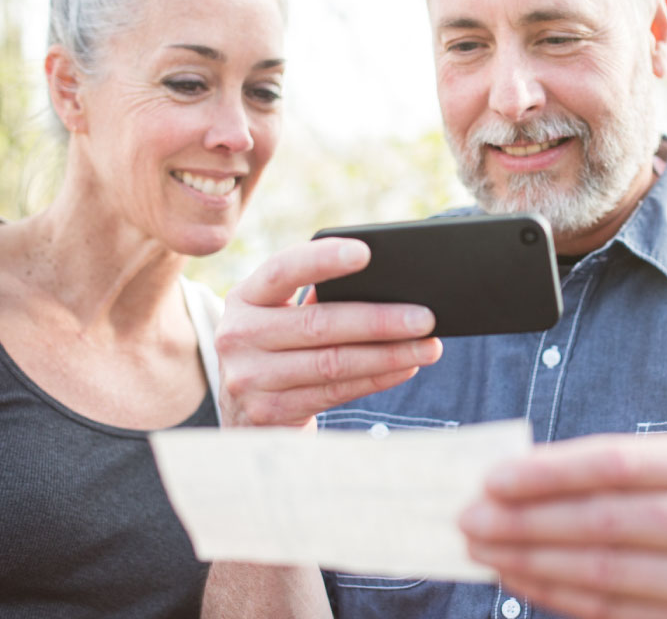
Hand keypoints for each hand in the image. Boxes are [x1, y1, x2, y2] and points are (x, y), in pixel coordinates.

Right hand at [216, 237, 442, 428]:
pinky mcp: (270, 413)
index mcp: (245, 298)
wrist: (245, 413)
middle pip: (317, 324)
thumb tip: (387, 288)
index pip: (282, 270)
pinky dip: (376, 378)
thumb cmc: (279, 350)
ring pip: (332, 363)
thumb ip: (315, 301)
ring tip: (427, 346)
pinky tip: (405, 367)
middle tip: (426, 316)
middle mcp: (238, 336)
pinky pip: (335, 392)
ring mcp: (250, 379)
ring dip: (388, 354)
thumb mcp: (280, 319)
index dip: (322, 260)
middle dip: (378, 319)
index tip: (365, 252)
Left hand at [460, 433, 666, 618]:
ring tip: (482, 547)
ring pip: (602, 570)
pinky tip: (516, 575)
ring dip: (529, 558)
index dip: (549, 470)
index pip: (619, 463)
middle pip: (606, 519)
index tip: (491, 477)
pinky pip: (607, 610)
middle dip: (527, 518)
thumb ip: (603, 475)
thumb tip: (505, 479)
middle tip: (470, 517)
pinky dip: (552, 591)